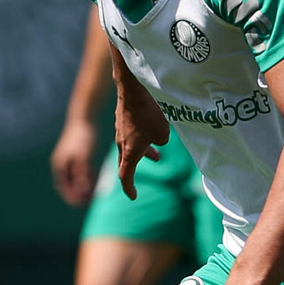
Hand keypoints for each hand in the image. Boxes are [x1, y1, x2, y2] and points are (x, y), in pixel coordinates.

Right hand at [51, 118, 97, 205]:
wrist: (84, 117)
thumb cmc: (82, 138)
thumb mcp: (83, 158)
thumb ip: (81, 175)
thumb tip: (82, 192)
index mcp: (60, 166)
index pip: (64, 189)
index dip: (73, 198)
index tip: (83, 204)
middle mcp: (62, 163)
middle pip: (69, 185)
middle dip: (79, 194)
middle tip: (92, 199)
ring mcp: (68, 158)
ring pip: (75, 178)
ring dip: (84, 186)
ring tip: (96, 191)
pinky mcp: (76, 154)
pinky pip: (79, 170)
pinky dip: (86, 176)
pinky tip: (96, 177)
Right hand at [114, 81, 169, 199]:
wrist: (131, 88)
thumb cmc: (147, 114)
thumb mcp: (163, 132)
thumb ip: (162, 140)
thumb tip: (160, 139)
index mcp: (129, 152)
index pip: (126, 177)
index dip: (130, 188)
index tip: (134, 196)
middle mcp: (121, 143)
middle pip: (127, 162)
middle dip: (137, 169)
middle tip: (146, 173)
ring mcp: (120, 130)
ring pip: (130, 146)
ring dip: (143, 152)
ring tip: (157, 154)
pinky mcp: (121, 118)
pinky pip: (130, 134)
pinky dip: (140, 137)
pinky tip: (152, 129)